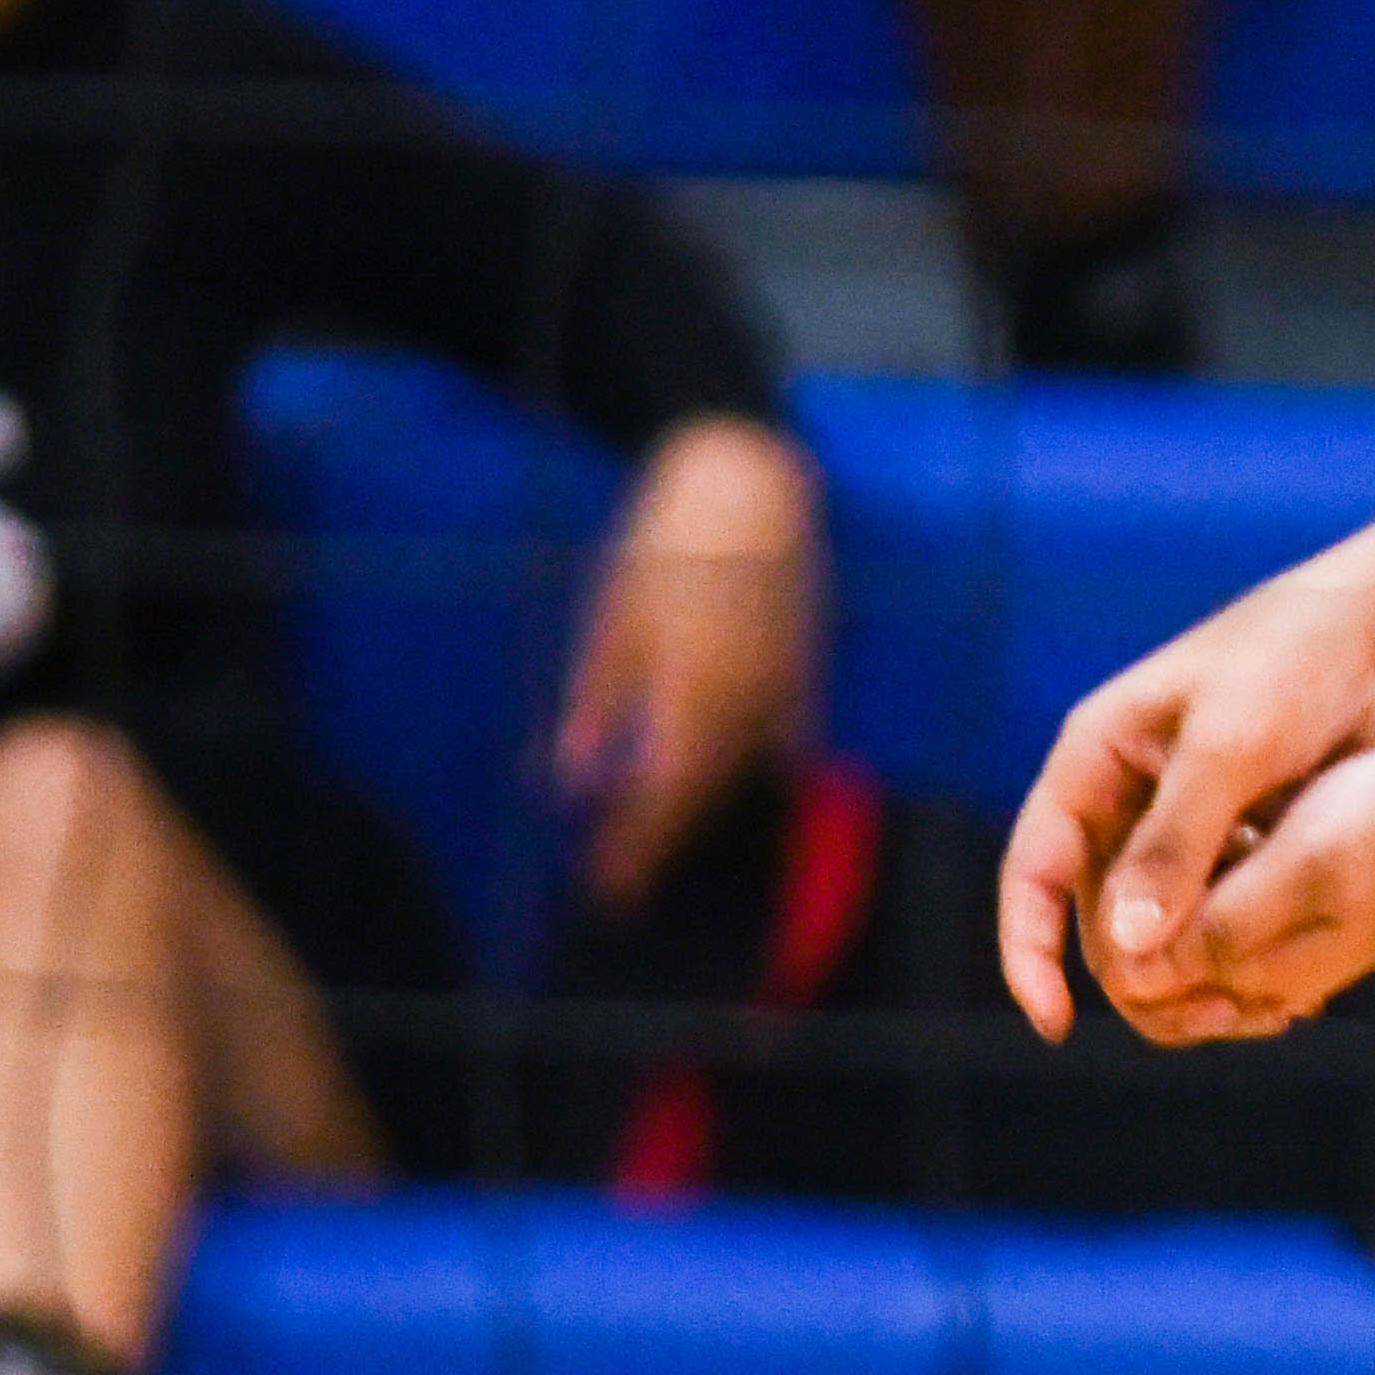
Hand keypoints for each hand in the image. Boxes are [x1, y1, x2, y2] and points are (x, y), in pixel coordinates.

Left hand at [557, 420, 823, 911]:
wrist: (749, 483)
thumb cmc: (664, 543)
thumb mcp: (612, 621)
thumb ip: (596, 705)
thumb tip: (569, 782)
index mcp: (694, 691)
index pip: (662, 796)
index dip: (634, 849)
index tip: (606, 891)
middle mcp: (750, 704)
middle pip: (706, 795)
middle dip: (663, 842)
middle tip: (623, 883)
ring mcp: (787, 690)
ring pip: (743, 773)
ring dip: (704, 812)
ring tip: (663, 843)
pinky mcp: (806, 671)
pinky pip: (780, 744)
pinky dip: (749, 774)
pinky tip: (722, 788)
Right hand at [998, 543, 1374, 1040]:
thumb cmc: (1297, 664)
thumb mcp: (1232, 748)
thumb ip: (1178, 843)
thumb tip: (1128, 951)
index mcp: (1095, 761)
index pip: (1034, 871)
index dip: (1030, 950)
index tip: (1055, 1023)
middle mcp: (1128, 796)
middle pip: (1102, 914)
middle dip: (1143, 973)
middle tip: (1214, 1013)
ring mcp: (1186, 821)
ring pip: (1165, 923)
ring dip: (1199, 970)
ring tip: (1257, 1010)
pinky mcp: (1243, 839)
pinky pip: (1221, 913)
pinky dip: (1244, 949)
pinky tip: (1293, 985)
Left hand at [1134, 714, 1374, 1039]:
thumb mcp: (1296, 865)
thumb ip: (1213, 925)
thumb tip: (1131, 972)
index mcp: (1259, 978)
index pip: (1138, 988)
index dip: (1108, 927)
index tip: (1124, 847)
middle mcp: (1272, 981)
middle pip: (1160, 975)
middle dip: (1135, 913)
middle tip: (1151, 829)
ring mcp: (1298, 951)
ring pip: (1195, 939)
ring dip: (1177, 891)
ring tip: (1196, 823)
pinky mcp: (1318, 916)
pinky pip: (1239, 913)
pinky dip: (1219, 878)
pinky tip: (1241, 827)